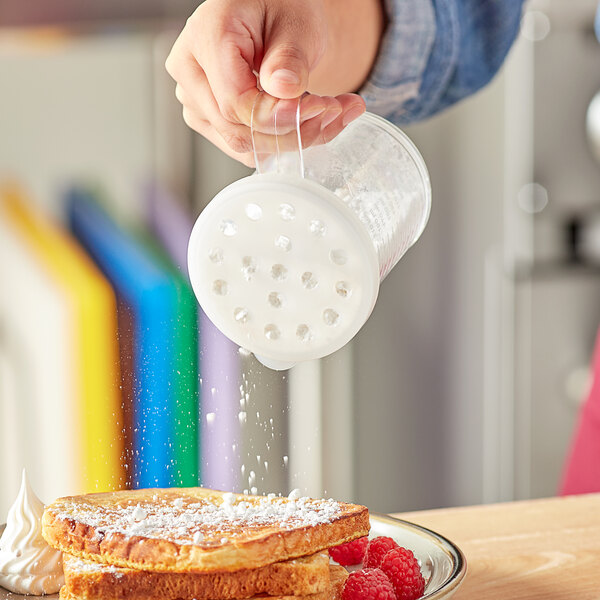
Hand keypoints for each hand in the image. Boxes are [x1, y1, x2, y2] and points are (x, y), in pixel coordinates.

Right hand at [165, 0, 383, 165]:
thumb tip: (285, 92)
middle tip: (336, 113)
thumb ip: (289, 58)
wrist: (271, 13)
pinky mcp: (209, 119)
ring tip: (329, 115)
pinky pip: (246, 146)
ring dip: (293, 140)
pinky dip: (282, 142)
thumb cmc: (279, 7)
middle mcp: (191, 73)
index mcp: (205, 38)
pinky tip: (310, 122)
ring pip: (243, 145)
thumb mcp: (295, 22)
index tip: (323, 107)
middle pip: (239, 130)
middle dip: (294, 131)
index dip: (280, 115)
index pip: (236, 102)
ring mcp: (196, 101)